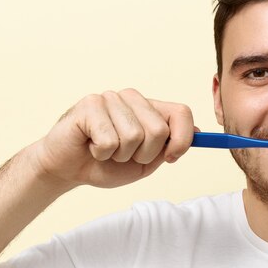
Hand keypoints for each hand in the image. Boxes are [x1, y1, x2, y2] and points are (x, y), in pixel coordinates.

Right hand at [31, 89, 194, 188]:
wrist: (67, 169)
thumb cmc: (106, 164)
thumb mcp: (145, 162)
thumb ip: (170, 147)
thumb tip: (200, 134)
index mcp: (149, 109)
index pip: (181, 113)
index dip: (182, 139)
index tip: (170, 158)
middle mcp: (132, 98)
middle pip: (159, 130)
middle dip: (144, 155)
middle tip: (123, 156)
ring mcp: (110, 98)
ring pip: (134, 136)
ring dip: (120, 155)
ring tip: (105, 151)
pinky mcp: (89, 105)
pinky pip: (110, 139)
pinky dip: (101, 153)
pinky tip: (91, 147)